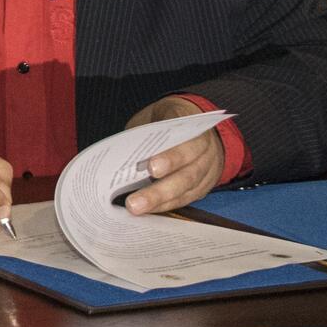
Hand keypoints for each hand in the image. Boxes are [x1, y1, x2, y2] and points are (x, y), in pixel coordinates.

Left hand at [119, 98, 227, 215]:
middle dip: (159, 190)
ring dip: (159, 202)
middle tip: (134, 202)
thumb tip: (119, 156)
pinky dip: (164, 205)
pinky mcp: (202, 187)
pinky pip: (184, 199)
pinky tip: (146, 210)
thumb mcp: (158, 116)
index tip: (151, 168)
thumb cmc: (169, 121)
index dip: (171, 157)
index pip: (188, 144)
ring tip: (136, 208)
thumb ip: (146, 133)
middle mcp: (206, 153)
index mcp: (197, 129)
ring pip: (185, 191)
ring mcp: (206, 172)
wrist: (197, 127)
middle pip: (186, 175)